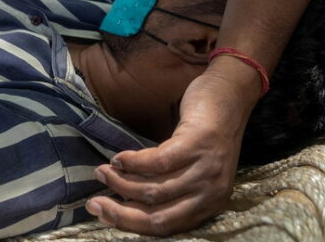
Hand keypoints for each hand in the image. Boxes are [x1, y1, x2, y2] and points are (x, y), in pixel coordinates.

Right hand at [86, 72, 249, 235]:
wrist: (230, 97)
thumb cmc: (206, 134)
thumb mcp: (193, 170)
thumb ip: (170, 188)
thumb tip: (126, 202)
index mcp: (209, 205)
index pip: (165, 227)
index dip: (130, 223)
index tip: (104, 215)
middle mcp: (211, 193)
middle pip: (158, 216)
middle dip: (120, 212)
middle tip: (94, 204)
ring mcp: (206, 170)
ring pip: (154, 190)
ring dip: (121, 183)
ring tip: (103, 172)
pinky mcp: (197, 145)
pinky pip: (157, 162)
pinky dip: (133, 162)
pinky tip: (119, 158)